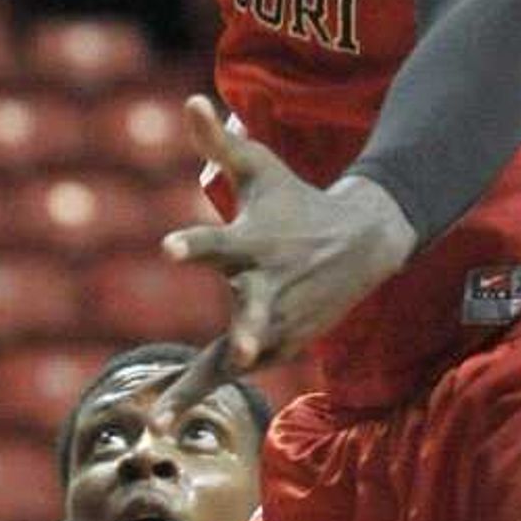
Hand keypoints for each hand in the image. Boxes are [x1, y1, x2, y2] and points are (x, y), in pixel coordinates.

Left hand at [157, 98, 417, 412]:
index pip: (220, 244)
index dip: (194, 246)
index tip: (167, 248)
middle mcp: (269, 286)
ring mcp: (281, 320)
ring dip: (197, 387)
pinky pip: (235, 367)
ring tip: (159, 418)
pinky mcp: (282, 343)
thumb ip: (218, 143)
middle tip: (238, 355)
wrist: (362, 242)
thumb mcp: (259, 169)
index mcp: (255, 243)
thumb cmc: (296, 201)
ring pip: (237, 355)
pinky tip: (165, 412)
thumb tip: (190, 101)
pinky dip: (201, 388)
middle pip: (252, 315)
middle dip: (246, 335)